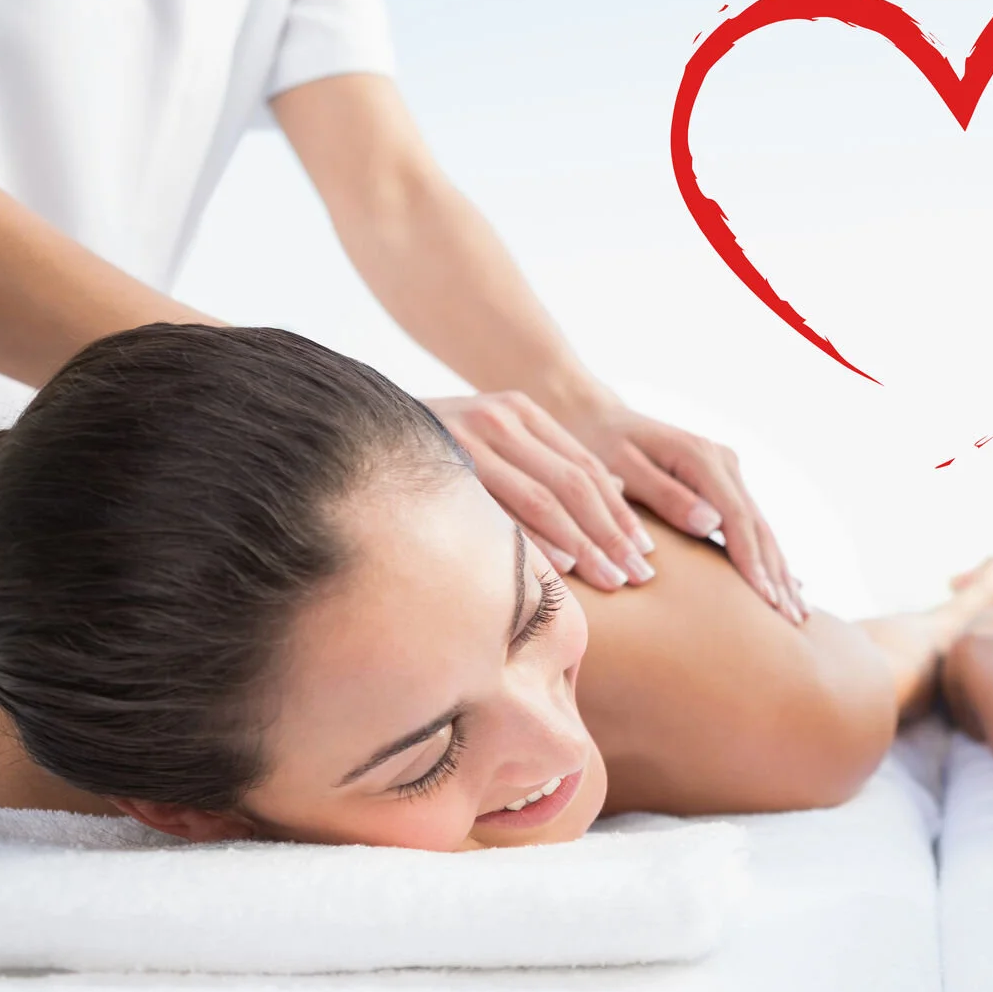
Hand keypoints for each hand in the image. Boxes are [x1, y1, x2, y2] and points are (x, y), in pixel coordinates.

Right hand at [426, 392, 655, 589]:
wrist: (348, 424)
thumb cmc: (429, 448)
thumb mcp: (496, 441)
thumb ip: (547, 462)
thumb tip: (618, 492)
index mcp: (519, 412)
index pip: (587, 468)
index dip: (620, 513)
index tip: (644, 552)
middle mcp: (500, 418)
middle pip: (575, 484)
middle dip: (611, 534)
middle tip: (637, 575)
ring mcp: (469, 436)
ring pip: (545, 498)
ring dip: (583, 544)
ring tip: (610, 579)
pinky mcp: (441, 461)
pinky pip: (498, 509)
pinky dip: (533, 539)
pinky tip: (560, 568)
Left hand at [564, 398, 804, 624]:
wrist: (597, 420)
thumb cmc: (599, 446)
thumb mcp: (620, 469)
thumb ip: (665, 496)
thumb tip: (711, 525)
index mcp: (699, 456)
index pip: (736, 518)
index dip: (752, 561)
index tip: (764, 600)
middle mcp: (722, 460)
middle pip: (757, 525)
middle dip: (775, 574)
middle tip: (791, 619)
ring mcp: (727, 470)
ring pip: (761, 527)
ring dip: (780, 570)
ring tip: (798, 612)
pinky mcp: (724, 482)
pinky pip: (751, 525)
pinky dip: (768, 557)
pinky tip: (786, 586)